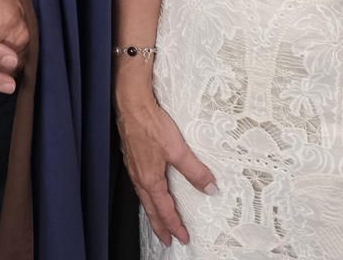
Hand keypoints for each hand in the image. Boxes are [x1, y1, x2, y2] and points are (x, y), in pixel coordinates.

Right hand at [114, 69, 214, 244]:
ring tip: (158, 221)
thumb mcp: (178, 149)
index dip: (175, 225)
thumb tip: (211, 188)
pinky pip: (140, 185)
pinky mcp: (132, 157)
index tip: (183, 237)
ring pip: (144, 198)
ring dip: (152, 212)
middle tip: (166, 240)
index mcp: (150, 179)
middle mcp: (139, 177)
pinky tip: (150, 191)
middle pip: (150, 209)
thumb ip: (195, 171)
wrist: (132, 104)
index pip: (164, 210)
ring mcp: (134, 167)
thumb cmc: (151, 124)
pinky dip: (147, 197)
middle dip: (159, 226)